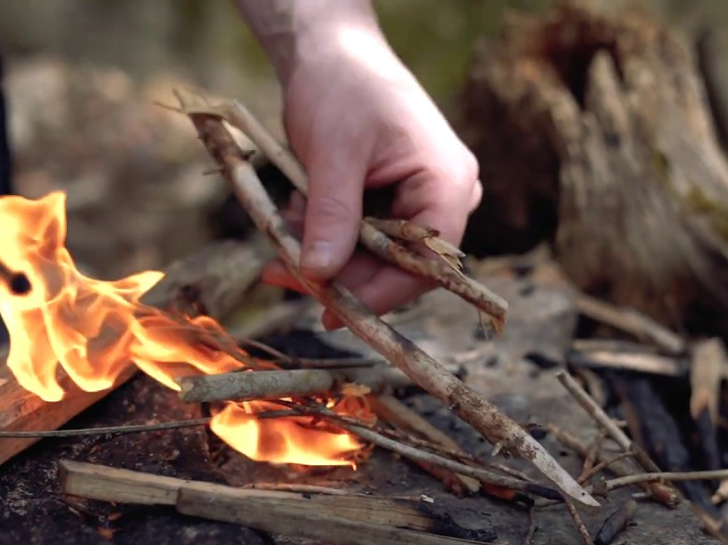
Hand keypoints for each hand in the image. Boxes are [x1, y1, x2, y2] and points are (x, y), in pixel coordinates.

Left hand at [260, 19, 481, 328]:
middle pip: (397, 265)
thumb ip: (332, 217)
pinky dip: (325, 233)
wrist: (330, 50)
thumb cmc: (341, 86)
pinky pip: (361, 235)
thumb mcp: (333, 154)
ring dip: (324, 251)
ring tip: (281, 230)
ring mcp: (418, 198)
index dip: (381, 293)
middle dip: (338, 271)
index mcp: (448, 183)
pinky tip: (294, 212)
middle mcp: (444, 196)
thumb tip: (322, 277)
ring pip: (373, 254)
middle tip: (279, 272)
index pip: (428, 264)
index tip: (332, 310)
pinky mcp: (391, 199)